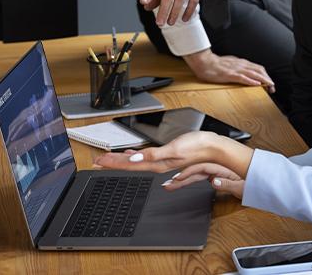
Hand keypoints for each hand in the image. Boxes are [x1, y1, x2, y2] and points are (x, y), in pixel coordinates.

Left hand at [93, 131, 216, 172]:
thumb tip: (134, 158)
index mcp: (156, 164)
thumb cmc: (197, 148)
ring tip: (109, 159)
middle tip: (97, 161)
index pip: (129, 164)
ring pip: (136, 161)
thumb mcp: (173, 150)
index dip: (113, 162)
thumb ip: (153, 155)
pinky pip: (145, 157)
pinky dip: (134, 156)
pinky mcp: (166, 155)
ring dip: (121, 160)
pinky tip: (131, 155)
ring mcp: (161, 161)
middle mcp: (157, 164)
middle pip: (129, 164)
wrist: (213, 148)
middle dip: (113, 162)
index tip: (99, 161)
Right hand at [162, 163, 244, 199]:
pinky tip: (180, 181)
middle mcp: (217, 168)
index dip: (189, 172)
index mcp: (223, 168)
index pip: (202, 168)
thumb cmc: (250, 184)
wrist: (256, 183)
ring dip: (182, 179)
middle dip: (181, 177)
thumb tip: (215, 182)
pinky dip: (189, 179)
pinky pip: (198, 176)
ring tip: (170, 184)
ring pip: (195, 174)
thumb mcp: (241, 187)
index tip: (178, 178)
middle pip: (195, 170)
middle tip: (168, 183)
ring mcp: (215, 172)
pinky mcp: (214, 175)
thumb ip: (228, 184)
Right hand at [184, 49, 274, 92]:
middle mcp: (241, 65)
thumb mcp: (230, 64)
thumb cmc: (214, 64)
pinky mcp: (230, 74)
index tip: (270, 82)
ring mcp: (236, 69)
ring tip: (269, 86)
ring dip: (263, 80)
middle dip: (268, 79)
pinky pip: (243, 78)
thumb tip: (245, 73)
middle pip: (259, 70)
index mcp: (241, 63)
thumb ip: (238, 68)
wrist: (204, 61)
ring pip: (254, 74)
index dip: (266, 75)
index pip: (258, 68)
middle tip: (273, 87)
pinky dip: (251, 81)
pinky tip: (256, 85)